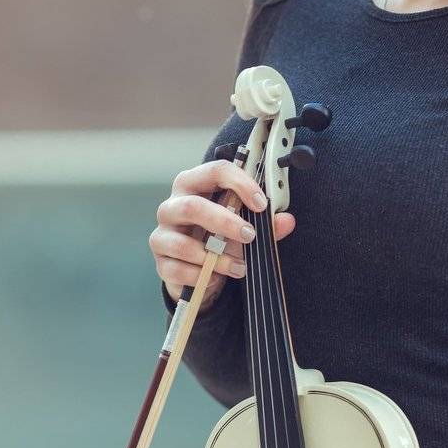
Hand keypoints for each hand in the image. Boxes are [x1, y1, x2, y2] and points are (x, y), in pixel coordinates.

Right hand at [151, 157, 295, 305]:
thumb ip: (267, 224)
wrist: (196, 268)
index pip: (215, 171)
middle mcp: (172, 206)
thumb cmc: (219, 236)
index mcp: (194, 186)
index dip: (240, 183)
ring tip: (239, 266)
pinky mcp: (161, 261)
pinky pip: (178, 269)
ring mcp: (162, 234)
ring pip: (184, 244)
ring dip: (217, 257)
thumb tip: (287, 221)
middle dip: (226, 222)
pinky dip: (202, 276)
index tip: (261, 204)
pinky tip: (216, 277)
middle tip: (250, 235)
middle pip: (193, 206)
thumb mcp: (244, 227)